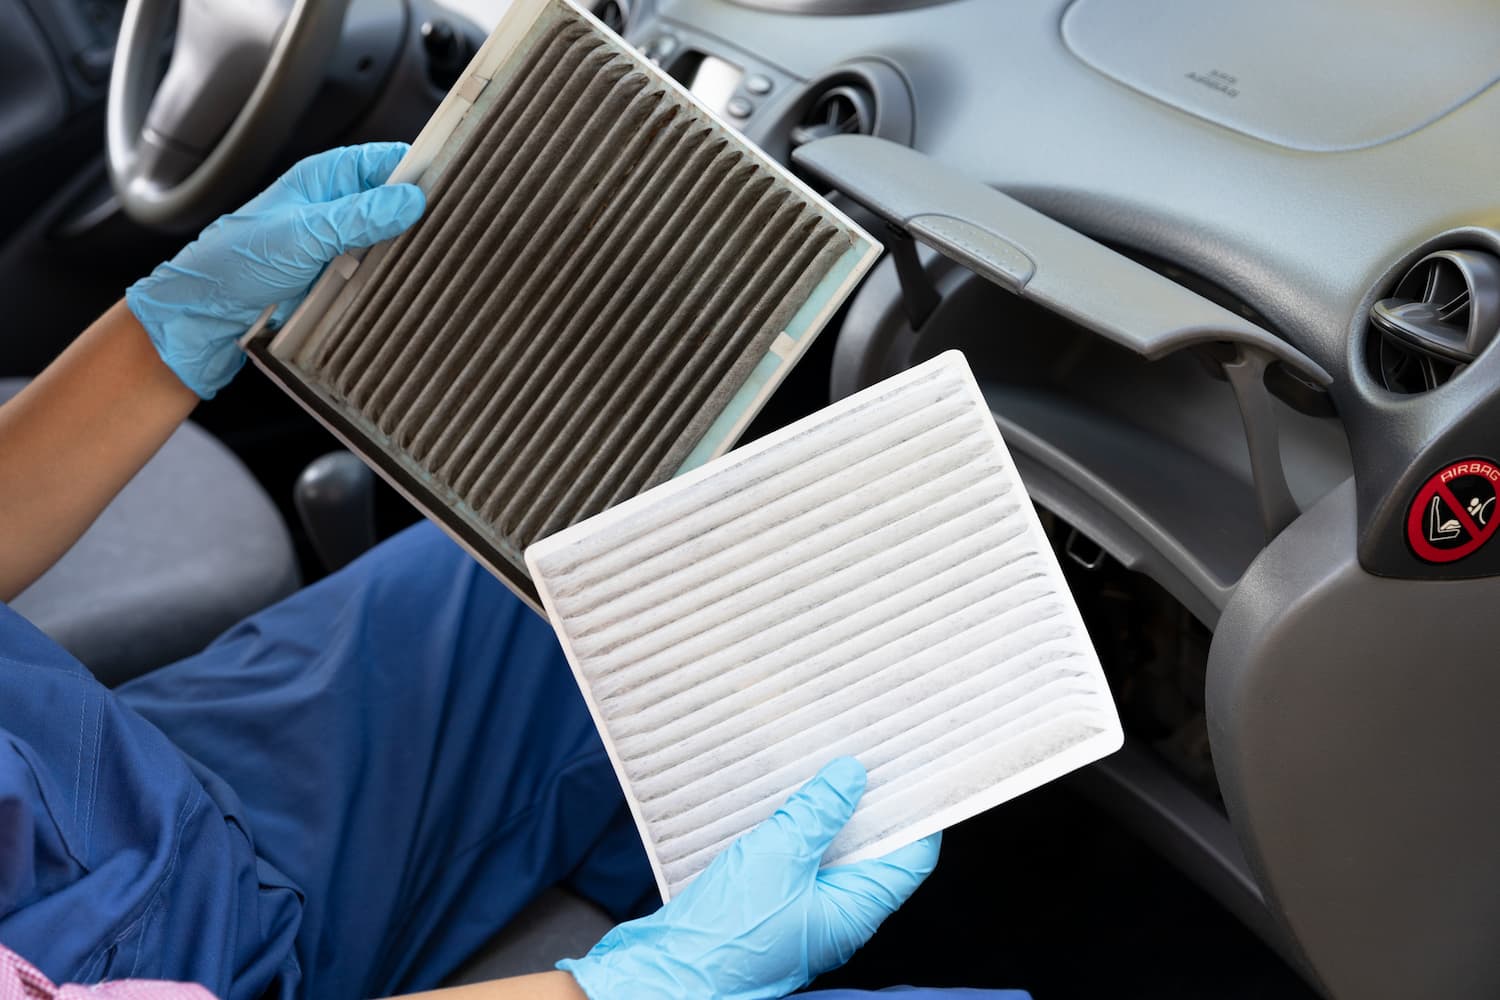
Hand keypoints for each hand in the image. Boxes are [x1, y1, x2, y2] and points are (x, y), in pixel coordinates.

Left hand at [125, 142, 424, 397]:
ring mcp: (339, 243)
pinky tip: (403, 286)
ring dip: (405, 251)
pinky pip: (379, 271)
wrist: (202, 317)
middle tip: (444, 232)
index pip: (388, 160)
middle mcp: (335, 206)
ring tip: (427, 262)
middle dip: (419, 215)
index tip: (452, 188)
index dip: (420, 170)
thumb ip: (360, 216)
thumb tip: (413, 200)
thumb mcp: (304, 235)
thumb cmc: (234, 265)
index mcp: (324, 178)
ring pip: (392, 239)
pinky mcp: (339, 277)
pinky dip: (392, 278)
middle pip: (396, 202)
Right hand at [560, 758, 939, 999]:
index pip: (910, 858)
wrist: (665, 973)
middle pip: (872, 852)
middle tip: (862, 755)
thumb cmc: (726, 932)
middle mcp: (835, 916)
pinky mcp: (769, 907)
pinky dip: (794, 830)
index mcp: (853, 911)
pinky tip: (779, 800)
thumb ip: (818, 813)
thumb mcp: (778, 856)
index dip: (918, 813)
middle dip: (868, 804)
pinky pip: (795, 862)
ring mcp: (801, 913)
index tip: (914, 770)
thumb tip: (851, 776)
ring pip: (830, 854)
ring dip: (827, 813)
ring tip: (820, 766)